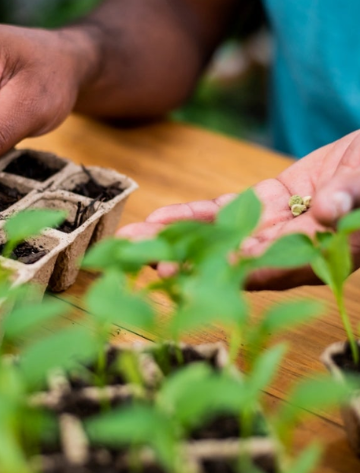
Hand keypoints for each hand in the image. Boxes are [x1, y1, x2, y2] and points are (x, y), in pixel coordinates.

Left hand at [118, 130, 359, 289]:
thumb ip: (353, 195)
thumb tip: (329, 211)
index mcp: (321, 255)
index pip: (267, 269)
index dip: (223, 273)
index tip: (183, 277)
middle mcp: (290, 248)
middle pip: (230, 258)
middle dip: (184, 259)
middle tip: (138, 260)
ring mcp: (274, 225)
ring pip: (219, 234)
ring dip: (176, 236)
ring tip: (134, 237)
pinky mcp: (266, 203)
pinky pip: (226, 210)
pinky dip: (195, 214)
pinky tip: (161, 217)